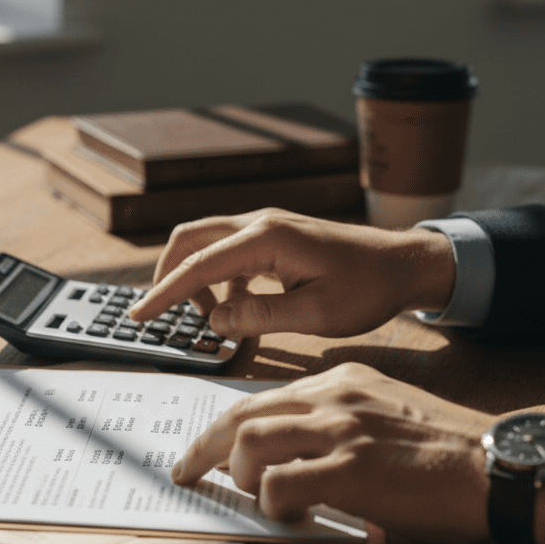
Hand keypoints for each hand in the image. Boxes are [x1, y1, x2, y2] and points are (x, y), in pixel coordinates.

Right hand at [128, 208, 455, 337]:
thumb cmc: (368, 288)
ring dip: (194, 277)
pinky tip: (233, 308)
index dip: (164, 294)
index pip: (198, 265)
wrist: (405, 264)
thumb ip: (260, 317)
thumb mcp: (316, 314)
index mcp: (266, 239)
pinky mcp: (275, 238)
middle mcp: (260, 223)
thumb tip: (215, 320)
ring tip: (202, 318)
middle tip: (156, 313)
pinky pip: (230, 252)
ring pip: (207, 243)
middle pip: (190, 239)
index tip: (139, 316)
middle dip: (167, 275)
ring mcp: (267, 227)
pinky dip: (218, 278)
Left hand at [172, 362, 497, 543]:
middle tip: (185, 472)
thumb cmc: (444, 451)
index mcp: (341, 382)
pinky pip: (282, 484)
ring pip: (251, 441)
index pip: (261, 399)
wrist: (501, 467)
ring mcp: (343, 430)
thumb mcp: (383, 416)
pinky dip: (273, 504)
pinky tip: (292, 516)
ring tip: (251, 496)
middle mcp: (335, 398)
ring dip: (239, 475)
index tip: (201, 449)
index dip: (221, 427)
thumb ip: (335, 424)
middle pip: (242, 415)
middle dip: (203, 447)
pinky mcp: (354, 470)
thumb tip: (286, 457)